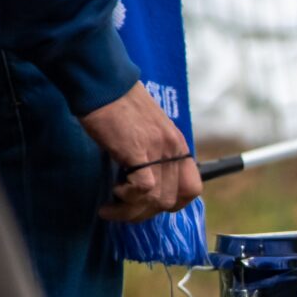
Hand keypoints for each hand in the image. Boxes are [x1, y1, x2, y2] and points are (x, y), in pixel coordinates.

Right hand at [79, 83, 201, 221]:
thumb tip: (146, 184)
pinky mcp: (139, 149)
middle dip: (145, 212)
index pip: (192, 188)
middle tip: (122, 209)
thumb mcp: (146, 132)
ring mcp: (159, 149)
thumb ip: (152, 154)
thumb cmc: (118, 106)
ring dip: (131, 210)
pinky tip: (113, 192)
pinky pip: (143, 188)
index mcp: (177, 145)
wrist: (104, 84)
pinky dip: (127, 197)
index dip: (173, 204)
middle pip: (172, 200)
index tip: (149, 206)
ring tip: (110, 207)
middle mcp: (173, 149)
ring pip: (157, 199)